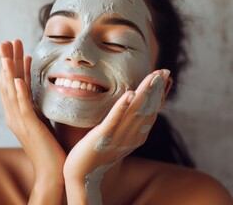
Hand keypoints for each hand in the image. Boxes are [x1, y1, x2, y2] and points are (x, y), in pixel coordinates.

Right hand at [0, 40, 65, 203]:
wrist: (51, 171)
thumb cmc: (48, 145)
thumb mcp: (41, 119)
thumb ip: (35, 104)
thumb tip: (36, 89)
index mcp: (17, 112)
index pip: (12, 84)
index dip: (11, 65)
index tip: (14, 47)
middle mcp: (14, 115)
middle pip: (7, 83)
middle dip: (6, 61)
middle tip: (4, 41)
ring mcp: (20, 122)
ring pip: (10, 92)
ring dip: (8, 71)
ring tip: (7, 52)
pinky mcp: (29, 128)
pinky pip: (22, 108)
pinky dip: (19, 93)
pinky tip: (18, 80)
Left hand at [63, 69, 171, 203]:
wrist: (81, 177)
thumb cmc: (95, 154)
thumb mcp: (116, 138)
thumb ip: (124, 124)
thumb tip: (130, 107)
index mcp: (135, 137)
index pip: (151, 113)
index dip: (160, 95)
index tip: (167, 78)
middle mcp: (131, 137)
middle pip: (147, 110)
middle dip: (157, 90)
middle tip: (165, 71)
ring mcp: (117, 137)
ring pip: (135, 112)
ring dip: (145, 93)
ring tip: (153, 77)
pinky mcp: (102, 137)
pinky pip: (114, 121)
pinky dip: (122, 107)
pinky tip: (129, 94)